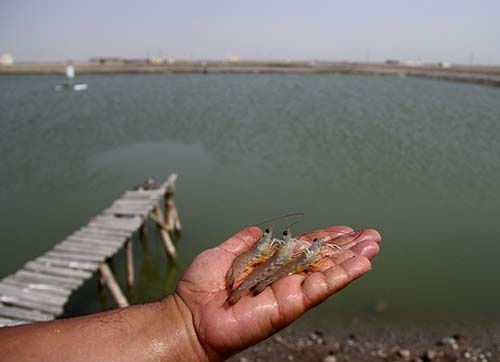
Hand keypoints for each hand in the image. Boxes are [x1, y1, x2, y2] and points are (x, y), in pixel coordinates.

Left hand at [175, 225, 380, 360]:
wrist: (191, 315)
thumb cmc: (201, 288)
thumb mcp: (223, 254)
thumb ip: (243, 242)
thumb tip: (258, 230)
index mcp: (271, 265)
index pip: (305, 249)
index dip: (325, 238)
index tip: (346, 229)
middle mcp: (284, 279)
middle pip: (323, 261)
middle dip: (348, 248)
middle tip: (372, 236)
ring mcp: (289, 292)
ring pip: (328, 274)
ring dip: (352, 260)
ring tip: (373, 246)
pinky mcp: (290, 305)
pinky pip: (321, 290)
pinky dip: (342, 277)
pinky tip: (361, 265)